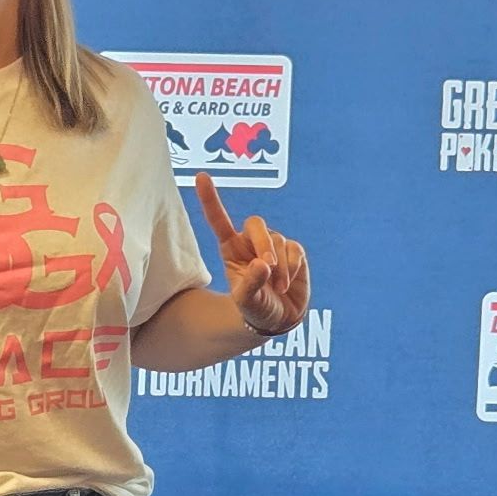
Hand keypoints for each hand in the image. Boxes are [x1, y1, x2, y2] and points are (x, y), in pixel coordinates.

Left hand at [193, 173, 310, 336]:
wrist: (278, 319)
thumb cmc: (255, 309)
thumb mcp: (247, 302)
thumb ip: (252, 284)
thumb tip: (263, 264)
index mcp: (230, 250)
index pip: (219, 220)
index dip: (210, 199)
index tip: (201, 176)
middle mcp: (250, 243)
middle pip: (256, 224)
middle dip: (264, 243)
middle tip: (268, 267)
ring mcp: (272, 245)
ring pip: (278, 240)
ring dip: (280, 267)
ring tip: (277, 288)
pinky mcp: (293, 251)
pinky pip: (295, 250)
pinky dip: (293, 268)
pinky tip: (287, 284)